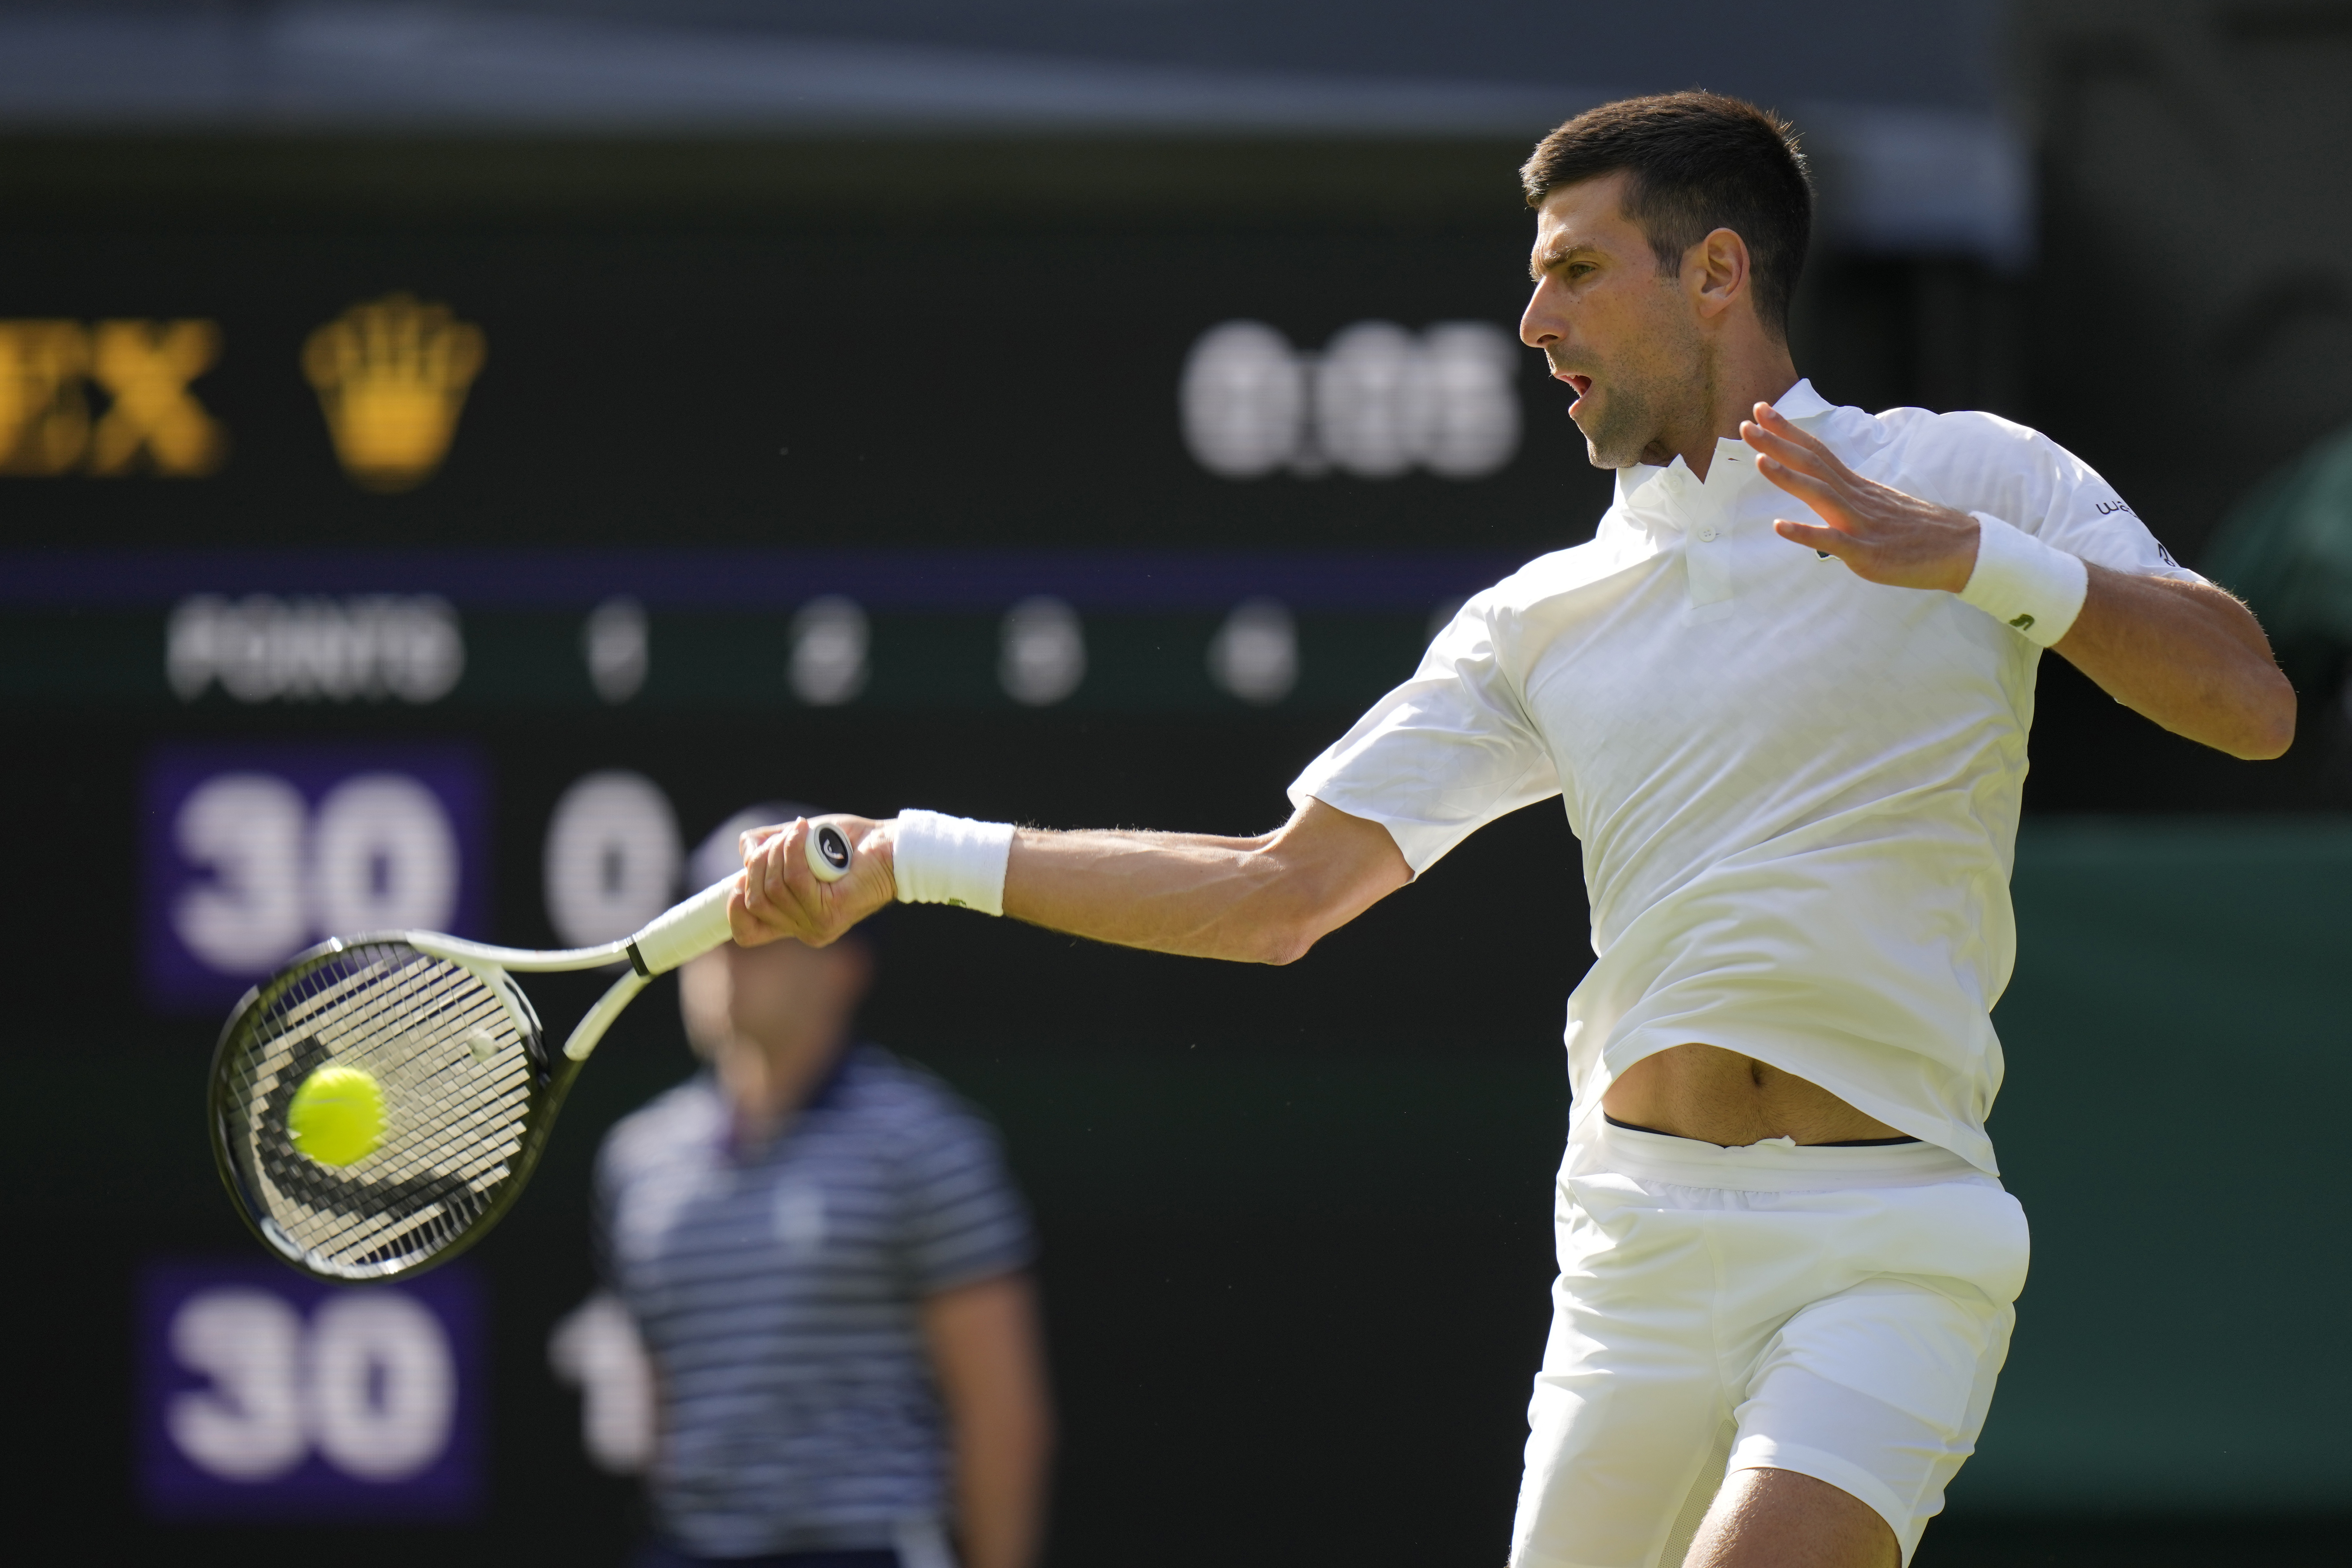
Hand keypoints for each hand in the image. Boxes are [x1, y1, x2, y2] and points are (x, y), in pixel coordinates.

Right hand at [729, 814, 897, 947]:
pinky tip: (803, 831)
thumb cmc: (848, 845)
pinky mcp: (832, 912)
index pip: (747, 933)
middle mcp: (804, 929)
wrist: (892, 846)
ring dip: (778, 851)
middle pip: (755, 902)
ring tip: (798, 831)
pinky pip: (796, 880)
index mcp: (793, 920)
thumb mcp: (798, 844)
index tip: (740, 879)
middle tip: (779, 838)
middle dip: (758, 863)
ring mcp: (818, 925)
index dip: (733, 908)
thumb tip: (746, 850)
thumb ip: (767, 848)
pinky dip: (793, 850)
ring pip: (773, 889)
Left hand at [1741, 402, 1979, 591]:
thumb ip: (1848, 494)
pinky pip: (1832, 541)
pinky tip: (1780, 526)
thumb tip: (1822, 485)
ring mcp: (1861, 524)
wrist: (1961, 549)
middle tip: (1747, 424)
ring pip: (1821, 495)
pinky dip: (1806, 533)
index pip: (1818, 452)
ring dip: (1790, 478)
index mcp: (1857, 487)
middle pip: (1814, 465)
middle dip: (1779, 443)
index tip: (1762, 411)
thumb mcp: (1878, 504)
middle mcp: (1856, 498)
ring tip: (1759, 460)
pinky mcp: (1866, 553)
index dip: (1790, 431)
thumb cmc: (1915, 530)